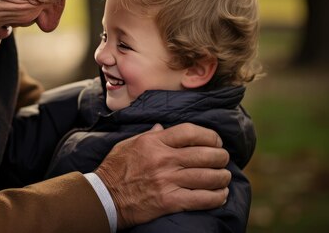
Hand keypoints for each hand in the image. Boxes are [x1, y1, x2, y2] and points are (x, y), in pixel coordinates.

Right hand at [94, 123, 230, 228]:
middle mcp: (163, 160)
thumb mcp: (129, 144)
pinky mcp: (169, 202)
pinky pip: (202, 199)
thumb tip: (163, 127)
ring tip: (224, 178)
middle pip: (206, 154)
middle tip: (223, 160)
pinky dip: (217, 197)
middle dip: (221, 157)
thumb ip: (150, 135)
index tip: (216, 141)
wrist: (104, 197)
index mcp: (154, 142)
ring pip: (209, 177)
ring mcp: (167, 181)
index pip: (191, 132)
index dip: (210, 136)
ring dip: (222, 178)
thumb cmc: (115, 169)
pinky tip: (220, 195)